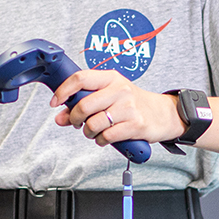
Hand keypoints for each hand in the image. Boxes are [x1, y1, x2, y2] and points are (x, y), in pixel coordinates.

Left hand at [49, 69, 183, 148]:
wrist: (163, 113)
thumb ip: (84, 104)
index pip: (80, 78)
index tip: (55, 102)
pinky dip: (101, 141)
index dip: (63, 91)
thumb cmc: (133, 103)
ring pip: (93, 124)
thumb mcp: (109, 96)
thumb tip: (60, 117)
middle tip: (76, 123)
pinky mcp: (135, 124)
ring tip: (94, 131)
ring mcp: (128, 107)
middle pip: (84, 105)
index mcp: (111, 78)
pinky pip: (106, 136)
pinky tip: (105, 138)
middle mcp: (120, 90)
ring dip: (88, 132)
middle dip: (74, 118)